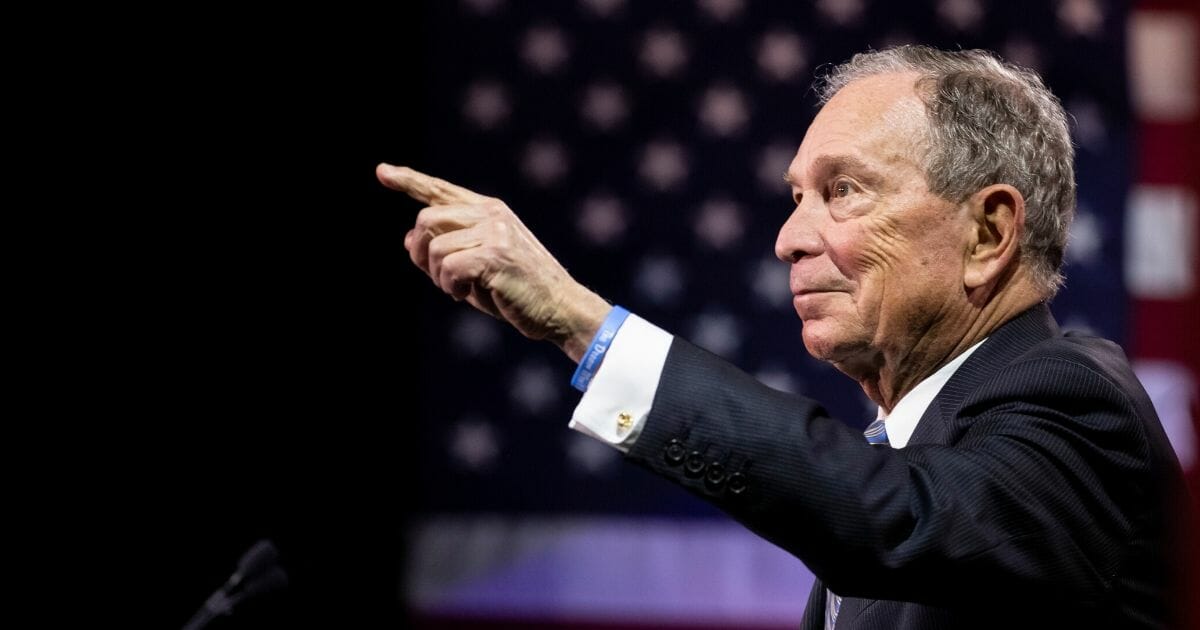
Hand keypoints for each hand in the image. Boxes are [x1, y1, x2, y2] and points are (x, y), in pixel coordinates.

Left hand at [377, 163, 609, 361]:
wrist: (560, 308)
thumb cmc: (518, 292)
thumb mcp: (475, 269)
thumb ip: (445, 251)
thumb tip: (407, 240)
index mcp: (489, 210)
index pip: (441, 190)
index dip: (409, 181)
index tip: (382, 172)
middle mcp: (491, 213)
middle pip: (427, 219)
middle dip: (420, 253)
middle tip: (440, 279)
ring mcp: (495, 230)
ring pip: (434, 247)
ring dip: (438, 277)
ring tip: (461, 289)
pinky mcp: (495, 253)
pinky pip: (448, 268)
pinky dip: (451, 287)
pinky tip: (469, 295)